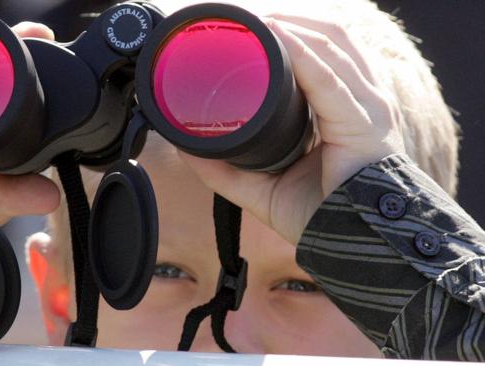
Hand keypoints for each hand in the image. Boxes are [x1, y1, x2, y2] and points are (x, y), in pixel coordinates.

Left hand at [178, 15, 405, 243]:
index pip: (320, 53)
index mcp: (343, 109)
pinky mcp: (363, 123)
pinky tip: (276, 36)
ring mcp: (366, 108)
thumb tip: (187, 148)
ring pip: (331, 44)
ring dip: (291, 24)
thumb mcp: (263, 186)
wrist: (355, 248)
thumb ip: (226, 168)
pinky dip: (303, 52)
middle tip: (245, 18)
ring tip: (255, 18)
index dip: (287, 33)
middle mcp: (360, 100)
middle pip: (327, 38)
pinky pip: (330, 78)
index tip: (248, 28)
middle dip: (286, 20)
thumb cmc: (322, 215)